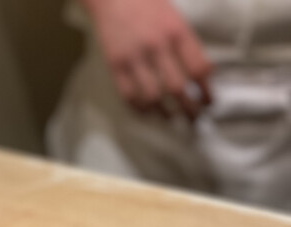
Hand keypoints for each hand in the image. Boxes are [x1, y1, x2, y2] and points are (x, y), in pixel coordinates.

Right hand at [81, 0, 212, 119]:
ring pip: (152, 97)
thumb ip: (186, 45)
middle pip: (177, 89)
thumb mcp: (174, 18)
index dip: (206, 91)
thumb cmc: (147, 5)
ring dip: (164, 114)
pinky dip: (139, 109)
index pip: (198, 69)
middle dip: (188, 110)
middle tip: (193, 119)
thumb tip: (200, 76)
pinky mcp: (115, 65)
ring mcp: (134, 57)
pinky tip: (147, 112)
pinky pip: (129, 96)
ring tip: (170, 119)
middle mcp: (156, 45)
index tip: (208, 102)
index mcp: (176, 31)